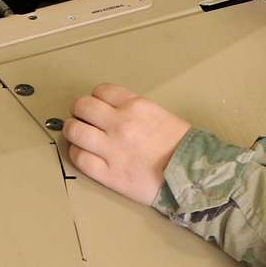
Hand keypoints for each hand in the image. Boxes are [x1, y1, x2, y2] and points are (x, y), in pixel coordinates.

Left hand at [63, 83, 191, 205]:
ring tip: (77, 135)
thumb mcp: (161, 114)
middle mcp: (120, 123)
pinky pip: (79, 158)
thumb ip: (135, 109)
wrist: (193, 176)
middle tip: (82, 119)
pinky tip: (82, 153)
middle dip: (79, 111)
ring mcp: (111, 148)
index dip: (96, 98)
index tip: (97, 106)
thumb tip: (113, 111)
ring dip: (73, 131)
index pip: (101, 91)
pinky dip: (76, 153)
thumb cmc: (183, 146)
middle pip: (82, 106)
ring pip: (74, 131)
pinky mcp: (108, 173)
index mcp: (135, 105)